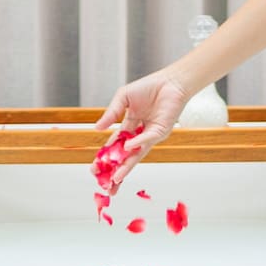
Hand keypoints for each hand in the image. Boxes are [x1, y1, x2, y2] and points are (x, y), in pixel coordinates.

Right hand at [94, 70, 190, 190]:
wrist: (170, 82)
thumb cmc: (149, 87)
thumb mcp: (123, 97)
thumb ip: (111, 113)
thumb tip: (97, 128)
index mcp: (129, 127)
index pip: (115, 146)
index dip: (105, 158)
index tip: (95, 169)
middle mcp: (139, 135)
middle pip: (125, 157)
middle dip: (114, 171)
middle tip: (105, 184)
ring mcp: (150, 136)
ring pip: (136, 155)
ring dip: (125, 167)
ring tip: (116, 179)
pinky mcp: (160, 132)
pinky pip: (146, 139)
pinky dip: (136, 144)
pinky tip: (126, 148)